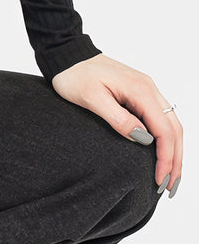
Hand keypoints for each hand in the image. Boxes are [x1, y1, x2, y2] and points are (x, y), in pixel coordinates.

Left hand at [51, 53, 181, 196]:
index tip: (160, 180)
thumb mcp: (91, 99)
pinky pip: (160, 120)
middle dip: (175, 160)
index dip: (166, 158)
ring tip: (169, 177)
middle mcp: (150, 90)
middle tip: (169, 187)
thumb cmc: (75, 76)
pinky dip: (165, 140)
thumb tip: (143, 139)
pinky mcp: (140, 95)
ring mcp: (147, 91)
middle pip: (174, 129)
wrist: (68, 56)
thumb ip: (118, 119)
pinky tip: (161, 155)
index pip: (164, 130)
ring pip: (171, 125)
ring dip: (173, 151)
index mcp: (141, 90)